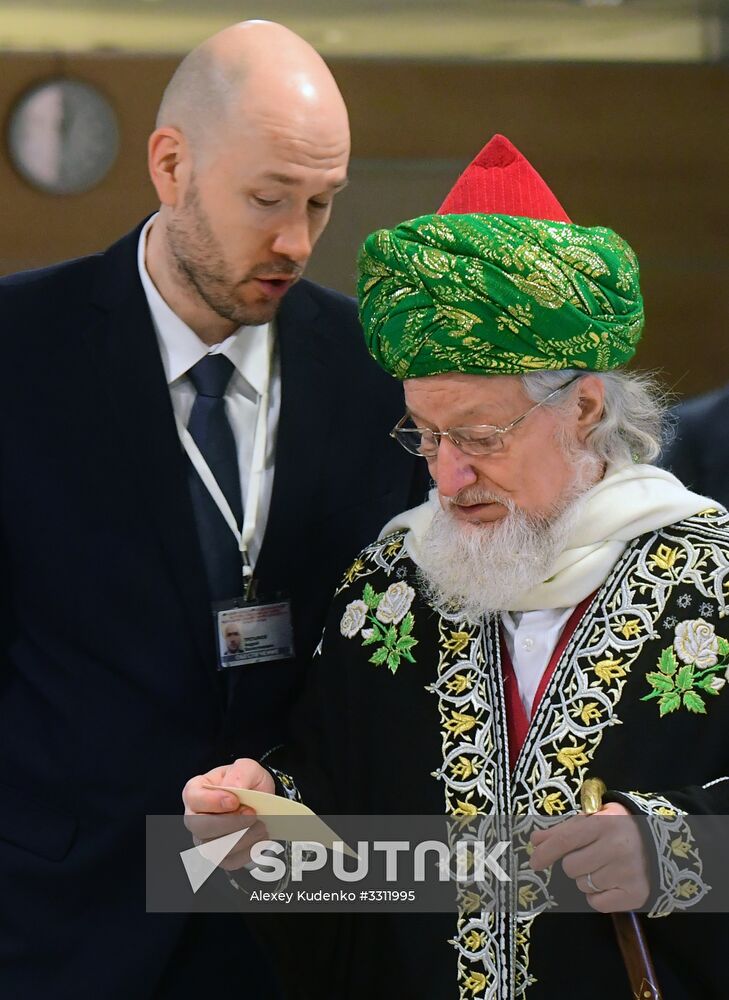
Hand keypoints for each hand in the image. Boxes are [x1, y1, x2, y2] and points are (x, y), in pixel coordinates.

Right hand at [182, 758, 275, 870]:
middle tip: (252, 814)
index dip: (213, 802)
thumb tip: (235, 789)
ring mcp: (204, 839)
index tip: (234, 800)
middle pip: (201, 828)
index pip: (194, 799)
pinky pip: (229, 861)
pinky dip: (248, 852)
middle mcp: (195, 817)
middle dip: (230, 823)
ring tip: (261, 826)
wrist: (259, 799)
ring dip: (242, 839)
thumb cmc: (245, 782)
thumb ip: (240, 774)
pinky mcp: (219, 856)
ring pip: (215, 848)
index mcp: (196, 790)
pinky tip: (259, 839)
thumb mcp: (246, 768)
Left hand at [529, 803, 649, 911]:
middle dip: (573, 863)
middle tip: (589, 855)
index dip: (544, 853)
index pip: (564, 841)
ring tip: (604, 866)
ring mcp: (627, 872)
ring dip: (586, 879)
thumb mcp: (592, 819)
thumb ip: (563, 830)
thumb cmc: (619, 828)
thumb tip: (536, 841)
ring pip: (582, 885)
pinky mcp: (635, 894)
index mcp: (603, 823)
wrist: (660, 842)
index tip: (534, 862)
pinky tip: (610, 882)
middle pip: (570, 867)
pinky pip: (597, 903)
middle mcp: (616, 847)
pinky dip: (598, 896)